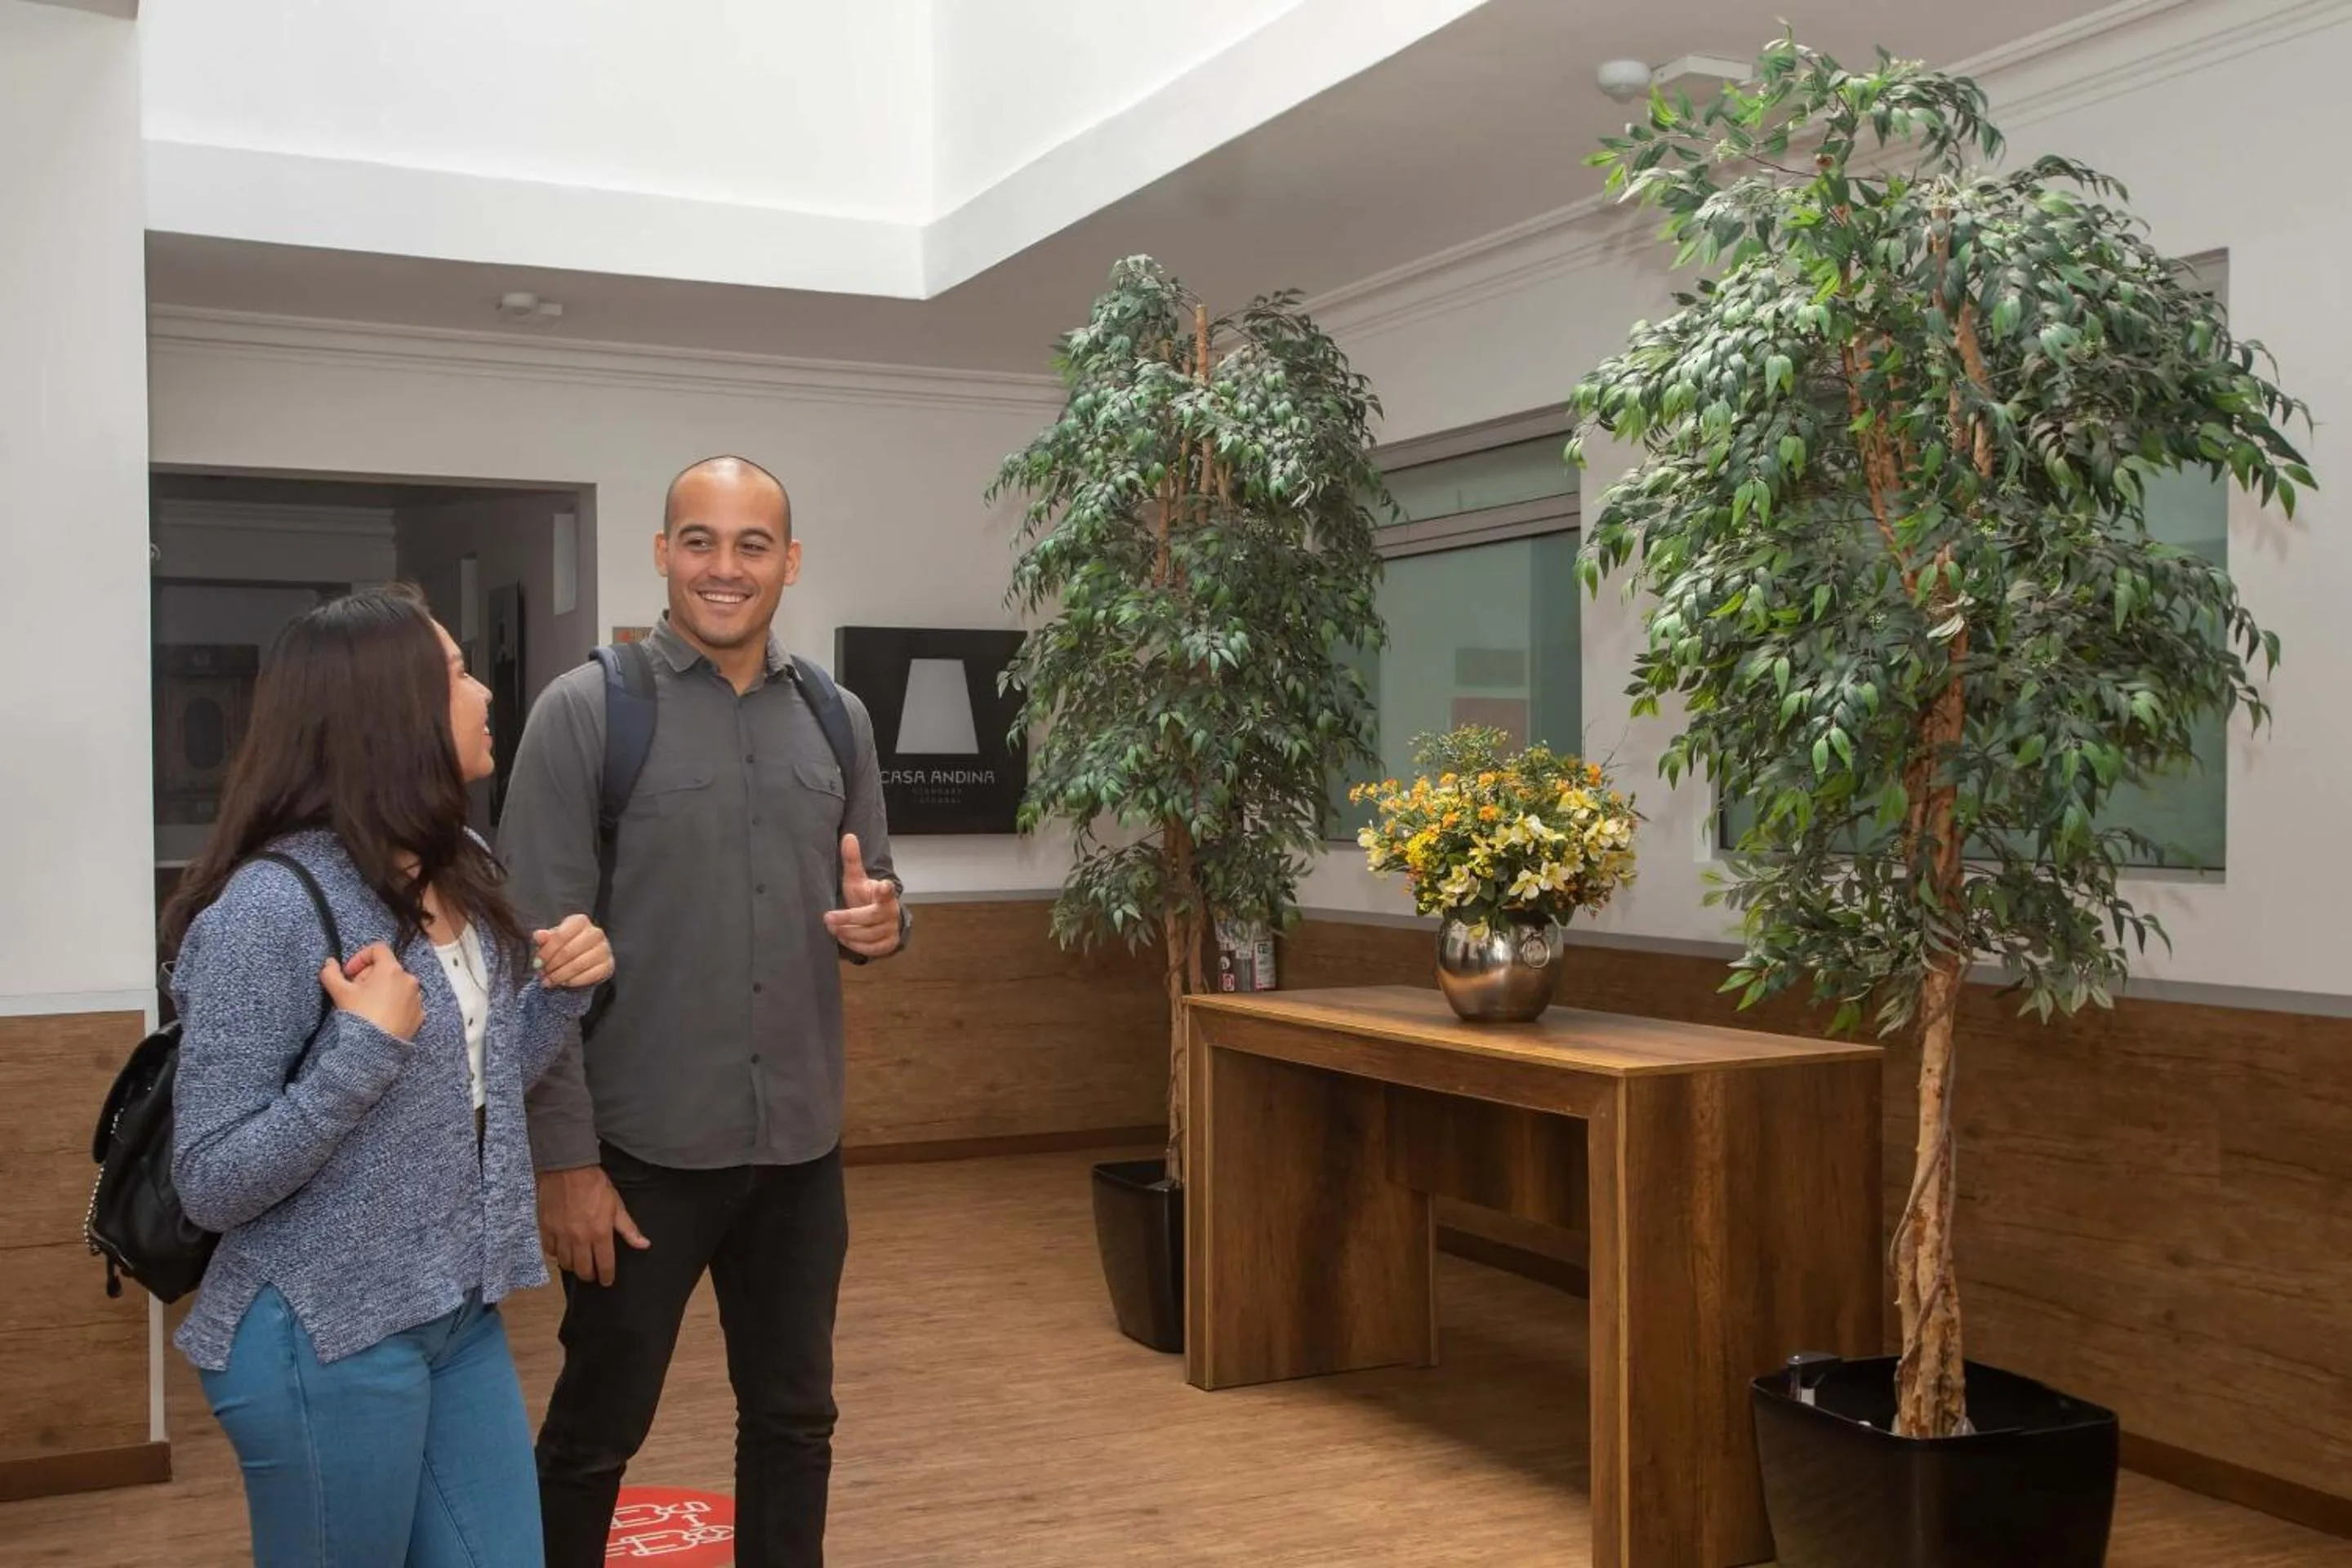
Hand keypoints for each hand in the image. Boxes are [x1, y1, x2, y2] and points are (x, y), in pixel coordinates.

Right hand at [320, 944, 423, 1039]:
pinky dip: (393, 1004)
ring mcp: (417, 997)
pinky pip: (405, 1002)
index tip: (350, 973)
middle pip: (387, 968)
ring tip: (367, 1006)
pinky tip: (380, 1016)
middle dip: (369, 975)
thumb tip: (329, 962)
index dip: (361, 957)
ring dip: (382, 990)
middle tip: (355, 991)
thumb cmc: (360, 1016)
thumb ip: (330, 973)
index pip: (378, 949)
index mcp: (391, 969)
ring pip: (397, 985)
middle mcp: (409, 979)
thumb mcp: (340, 992)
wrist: (375, 1047)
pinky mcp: (420, 1014)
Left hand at [533, 914, 613, 989]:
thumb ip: (544, 938)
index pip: (561, 936)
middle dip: (552, 966)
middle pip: (569, 951)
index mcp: (580, 921)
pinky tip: (563, 983)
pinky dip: (573, 981)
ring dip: (560, 976)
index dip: (547, 951)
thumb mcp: (551, 939)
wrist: (581, 957)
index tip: (537, 963)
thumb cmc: (563, 945)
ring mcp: (604, 949)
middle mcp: (596, 933)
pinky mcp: (608, 965)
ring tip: (549, 981)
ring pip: (578, 965)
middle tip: (542, 975)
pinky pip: (589, 976)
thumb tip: (538, 935)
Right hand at [536, 1166, 648, 1284]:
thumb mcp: (617, 1205)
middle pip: (582, 1269)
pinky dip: (556, 1253)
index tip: (607, 1281)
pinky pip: (549, 1250)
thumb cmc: (595, 1184)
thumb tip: (643, 1245)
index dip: (606, 1276)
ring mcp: (560, 1235)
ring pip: (564, 1263)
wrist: (568, 1168)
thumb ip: (629, 1229)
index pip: (604, 1265)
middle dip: (589, 1275)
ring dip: (572, 1266)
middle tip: (593, 1274)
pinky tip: (562, 1249)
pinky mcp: (545, 1229)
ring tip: (578, 1262)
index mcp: (599, 1234)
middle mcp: (579, 1239)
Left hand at [822, 834, 902, 958]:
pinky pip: (871, 948)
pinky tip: (843, 938)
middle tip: (827, 918)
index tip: (883, 886)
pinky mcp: (888, 944)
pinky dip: (855, 945)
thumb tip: (848, 836)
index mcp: (885, 893)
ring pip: (868, 935)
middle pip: (869, 917)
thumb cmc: (865, 896)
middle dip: (847, 918)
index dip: (886, 890)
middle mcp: (891, 911)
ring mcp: (891, 929)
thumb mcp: (857, 879)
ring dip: (847, 933)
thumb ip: (853, 860)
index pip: (888, 891)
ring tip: (832, 928)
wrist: (881, 919)